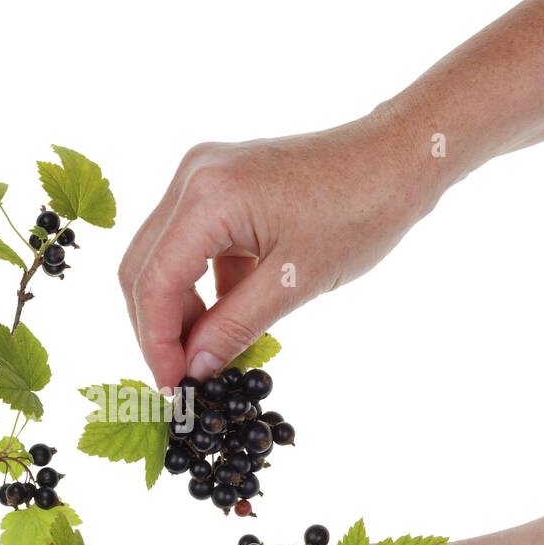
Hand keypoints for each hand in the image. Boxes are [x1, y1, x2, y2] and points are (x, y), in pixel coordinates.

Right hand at [117, 104, 440, 389]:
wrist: (399, 158)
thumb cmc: (360, 211)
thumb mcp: (294, 282)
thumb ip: (234, 327)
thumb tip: (194, 371)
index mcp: (207, 198)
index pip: (154, 282)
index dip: (156, 341)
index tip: (172, 386)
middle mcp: (192, 179)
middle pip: (144, 268)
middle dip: (157, 328)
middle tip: (179, 378)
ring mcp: (203, 178)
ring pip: (163, 258)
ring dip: (178, 310)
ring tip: (204, 356)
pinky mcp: (220, 186)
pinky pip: (190, 245)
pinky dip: (201, 287)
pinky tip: (224, 322)